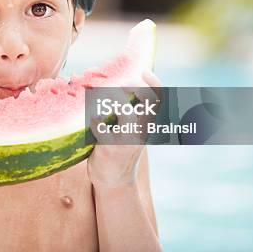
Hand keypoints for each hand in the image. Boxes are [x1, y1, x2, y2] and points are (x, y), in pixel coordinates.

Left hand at [87, 70, 161, 187]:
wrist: (114, 181)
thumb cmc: (120, 149)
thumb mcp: (133, 130)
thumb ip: (131, 111)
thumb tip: (121, 85)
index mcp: (148, 124)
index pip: (160, 100)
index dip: (154, 82)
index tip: (143, 71)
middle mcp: (142, 131)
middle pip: (147, 102)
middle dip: (134, 86)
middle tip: (120, 83)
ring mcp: (127, 141)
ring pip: (127, 114)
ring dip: (114, 100)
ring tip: (103, 95)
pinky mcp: (110, 149)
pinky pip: (102, 129)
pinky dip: (95, 120)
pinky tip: (92, 120)